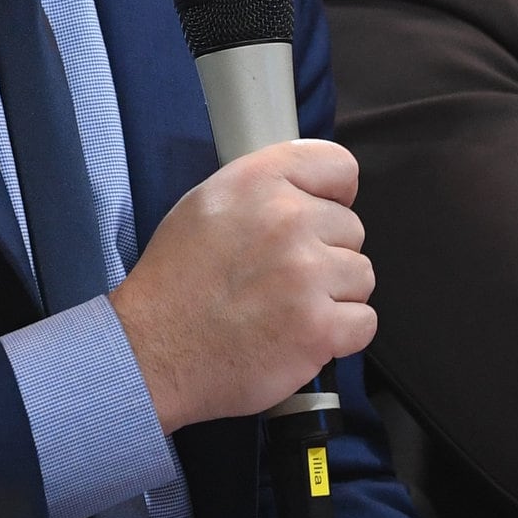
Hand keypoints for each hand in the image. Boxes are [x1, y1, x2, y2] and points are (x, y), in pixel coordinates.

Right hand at [111, 140, 373, 433]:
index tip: (319, 217)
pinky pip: (364, 322)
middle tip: (280, 278)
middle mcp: (287, 219)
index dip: (334, 196)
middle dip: (324, 254)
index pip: (340, 166)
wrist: (153, 351)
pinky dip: (338, 336)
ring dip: (333, 296)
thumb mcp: (206, 204)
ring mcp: (306, 274)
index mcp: (258, 181)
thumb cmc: (176, 282)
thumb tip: (314, 192)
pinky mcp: (318, 328)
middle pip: (352, 229)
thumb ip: (264, 188)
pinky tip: (298, 335)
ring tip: (286, 308)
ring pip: (361, 276)